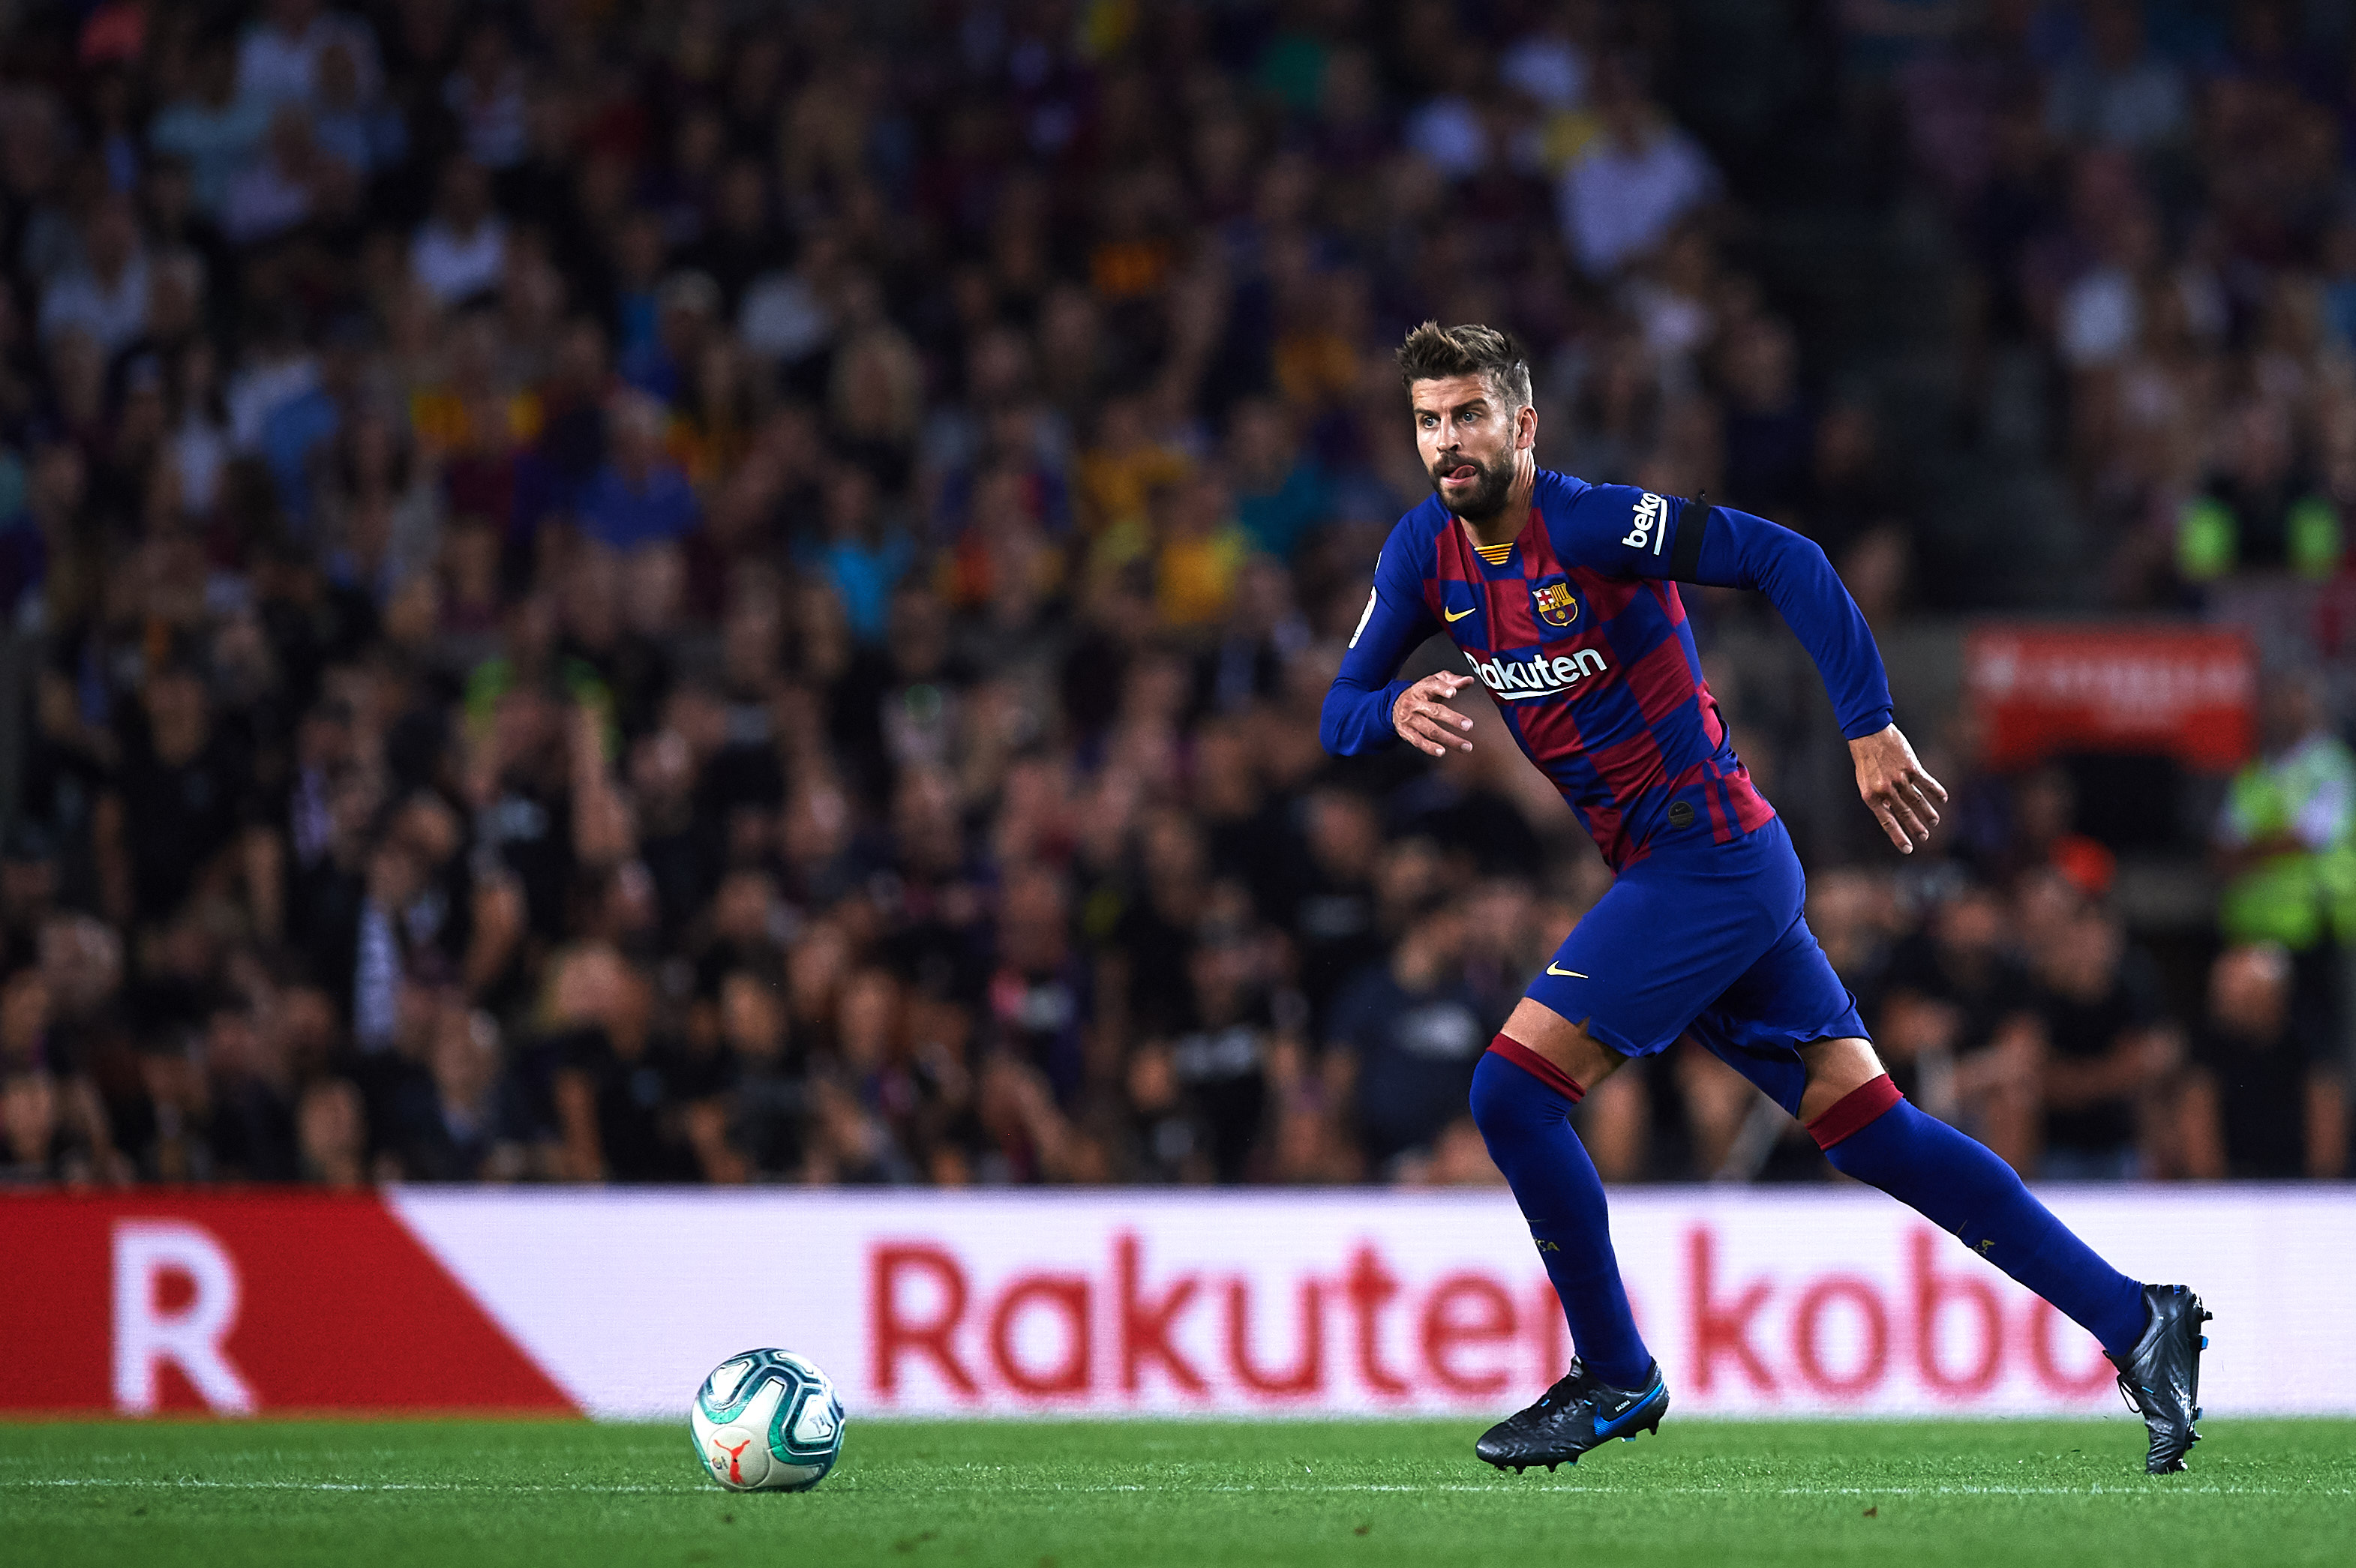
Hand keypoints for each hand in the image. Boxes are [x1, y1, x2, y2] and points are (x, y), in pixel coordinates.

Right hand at [1393, 672, 1476, 756]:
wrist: (1395, 704)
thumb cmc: (1421, 693)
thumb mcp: (1434, 682)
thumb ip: (1452, 680)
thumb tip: (1469, 680)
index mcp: (1422, 688)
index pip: (1433, 686)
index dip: (1443, 689)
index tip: (1454, 692)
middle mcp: (1414, 703)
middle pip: (1434, 711)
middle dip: (1453, 719)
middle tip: (1469, 725)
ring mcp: (1409, 719)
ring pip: (1430, 730)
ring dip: (1449, 739)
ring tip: (1465, 745)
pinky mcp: (1406, 732)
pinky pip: (1419, 741)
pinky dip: (1430, 748)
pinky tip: (1442, 751)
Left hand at [1850, 723, 1945, 852]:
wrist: (1868, 734)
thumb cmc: (1866, 760)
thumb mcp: (1865, 782)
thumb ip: (1879, 798)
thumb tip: (1892, 812)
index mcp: (1871, 797)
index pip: (1887, 822)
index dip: (1898, 837)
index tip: (1908, 849)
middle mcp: (1885, 790)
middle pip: (1905, 813)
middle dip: (1916, 827)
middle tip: (1925, 837)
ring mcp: (1899, 779)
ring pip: (1917, 801)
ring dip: (1927, 812)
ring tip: (1934, 821)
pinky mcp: (1910, 767)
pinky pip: (1926, 783)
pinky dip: (1936, 791)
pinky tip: (1943, 799)